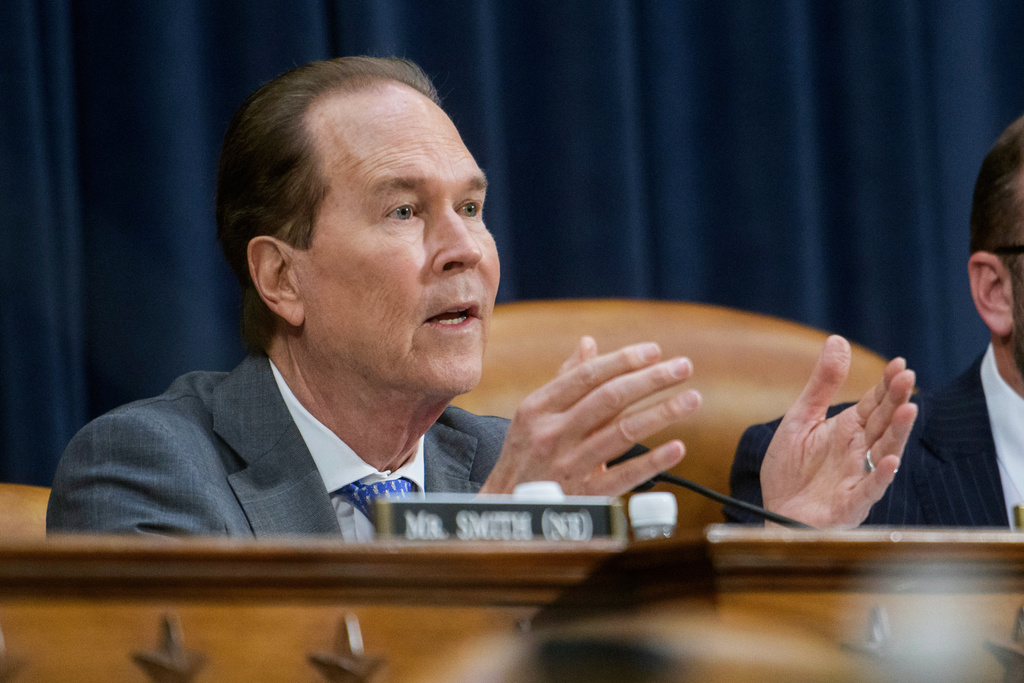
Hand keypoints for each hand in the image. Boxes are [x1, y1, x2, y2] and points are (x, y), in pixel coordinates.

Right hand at [479, 336, 701, 495]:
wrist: (504, 511)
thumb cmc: (523, 457)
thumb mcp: (531, 416)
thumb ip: (563, 380)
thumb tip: (588, 344)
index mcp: (538, 408)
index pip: (588, 376)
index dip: (624, 360)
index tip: (656, 351)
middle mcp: (552, 433)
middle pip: (610, 398)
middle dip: (651, 380)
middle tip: (684, 367)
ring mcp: (569, 465)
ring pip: (622, 432)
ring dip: (662, 413)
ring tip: (692, 399)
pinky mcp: (585, 496)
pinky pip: (624, 476)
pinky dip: (653, 462)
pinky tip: (678, 448)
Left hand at [760, 335, 917, 527]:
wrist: (773, 513)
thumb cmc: (790, 470)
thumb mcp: (800, 418)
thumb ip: (821, 384)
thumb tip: (837, 340)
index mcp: (847, 430)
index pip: (873, 403)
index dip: (886, 385)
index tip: (899, 364)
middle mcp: (858, 451)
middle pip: (883, 423)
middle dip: (896, 400)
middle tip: (907, 377)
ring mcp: (857, 477)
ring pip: (884, 452)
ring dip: (897, 432)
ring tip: (909, 409)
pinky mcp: (850, 503)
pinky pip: (869, 489)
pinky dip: (880, 475)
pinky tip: (890, 460)